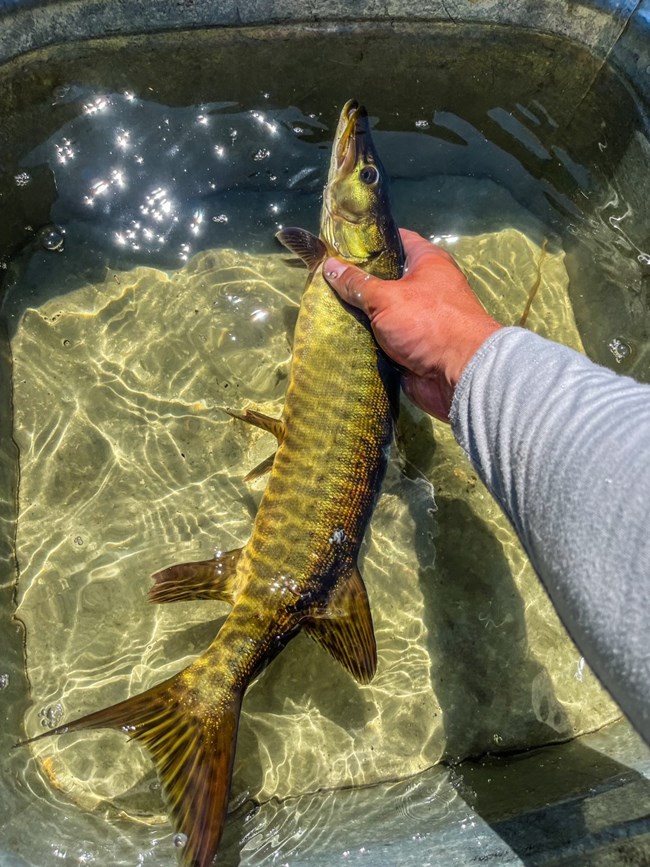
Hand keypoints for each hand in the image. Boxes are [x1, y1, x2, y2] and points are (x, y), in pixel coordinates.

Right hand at [323, 229, 501, 420]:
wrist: (458, 374)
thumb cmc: (428, 323)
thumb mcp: (387, 298)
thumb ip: (357, 284)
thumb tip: (329, 266)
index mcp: (427, 262)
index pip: (395, 240)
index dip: (368, 240)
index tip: (338, 243)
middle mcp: (424, 286)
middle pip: (383, 278)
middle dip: (356, 281)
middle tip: (323, 279)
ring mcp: (416, 319)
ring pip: (380, 311)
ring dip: (357, 314)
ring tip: (322, 307)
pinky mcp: (410, 347)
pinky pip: (381, 339)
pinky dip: (364, 340)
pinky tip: (336, 336)